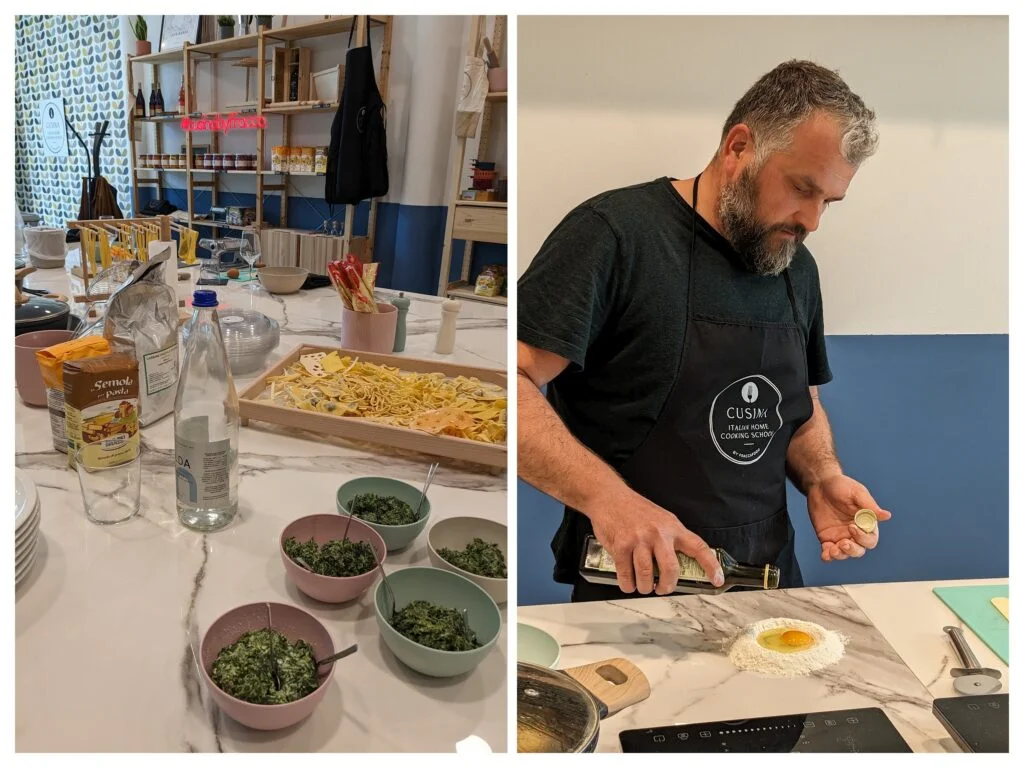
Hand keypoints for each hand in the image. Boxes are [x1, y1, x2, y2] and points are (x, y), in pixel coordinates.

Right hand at [589, 491, 723, 594]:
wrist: (609, 497)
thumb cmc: (635, 509)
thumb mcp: (661, 519)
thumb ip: (671, 539)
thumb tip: (678, 564)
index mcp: (672, 527)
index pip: (698, 547)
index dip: (710, 566)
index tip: (717, 579)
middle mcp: (658, 534)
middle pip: (670, 570)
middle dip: (667, 587)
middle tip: (663, 589)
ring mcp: (638, 540)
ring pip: (647, 576)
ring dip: (645, 588)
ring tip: (644, 586)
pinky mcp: (620, 546)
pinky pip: (626, 575)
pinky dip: (628, 584)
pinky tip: (629, 583)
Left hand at [807, 474, 891, 560]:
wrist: (820, 484)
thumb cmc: (842, 486)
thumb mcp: (856, 492)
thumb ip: (869, 505)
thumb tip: (887, 515)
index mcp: (866, 523)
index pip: (870, 538)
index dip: (863, 537)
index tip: (852, 526)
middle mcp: (855, 533)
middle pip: (859, 550)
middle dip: (853, 550)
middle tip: (843, 542)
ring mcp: (840, 536)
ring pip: (845, 554)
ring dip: (840, 555)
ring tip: (833, 550)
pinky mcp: (827, 538)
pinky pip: (828, 551)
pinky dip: (828, 556)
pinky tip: (825, 555)